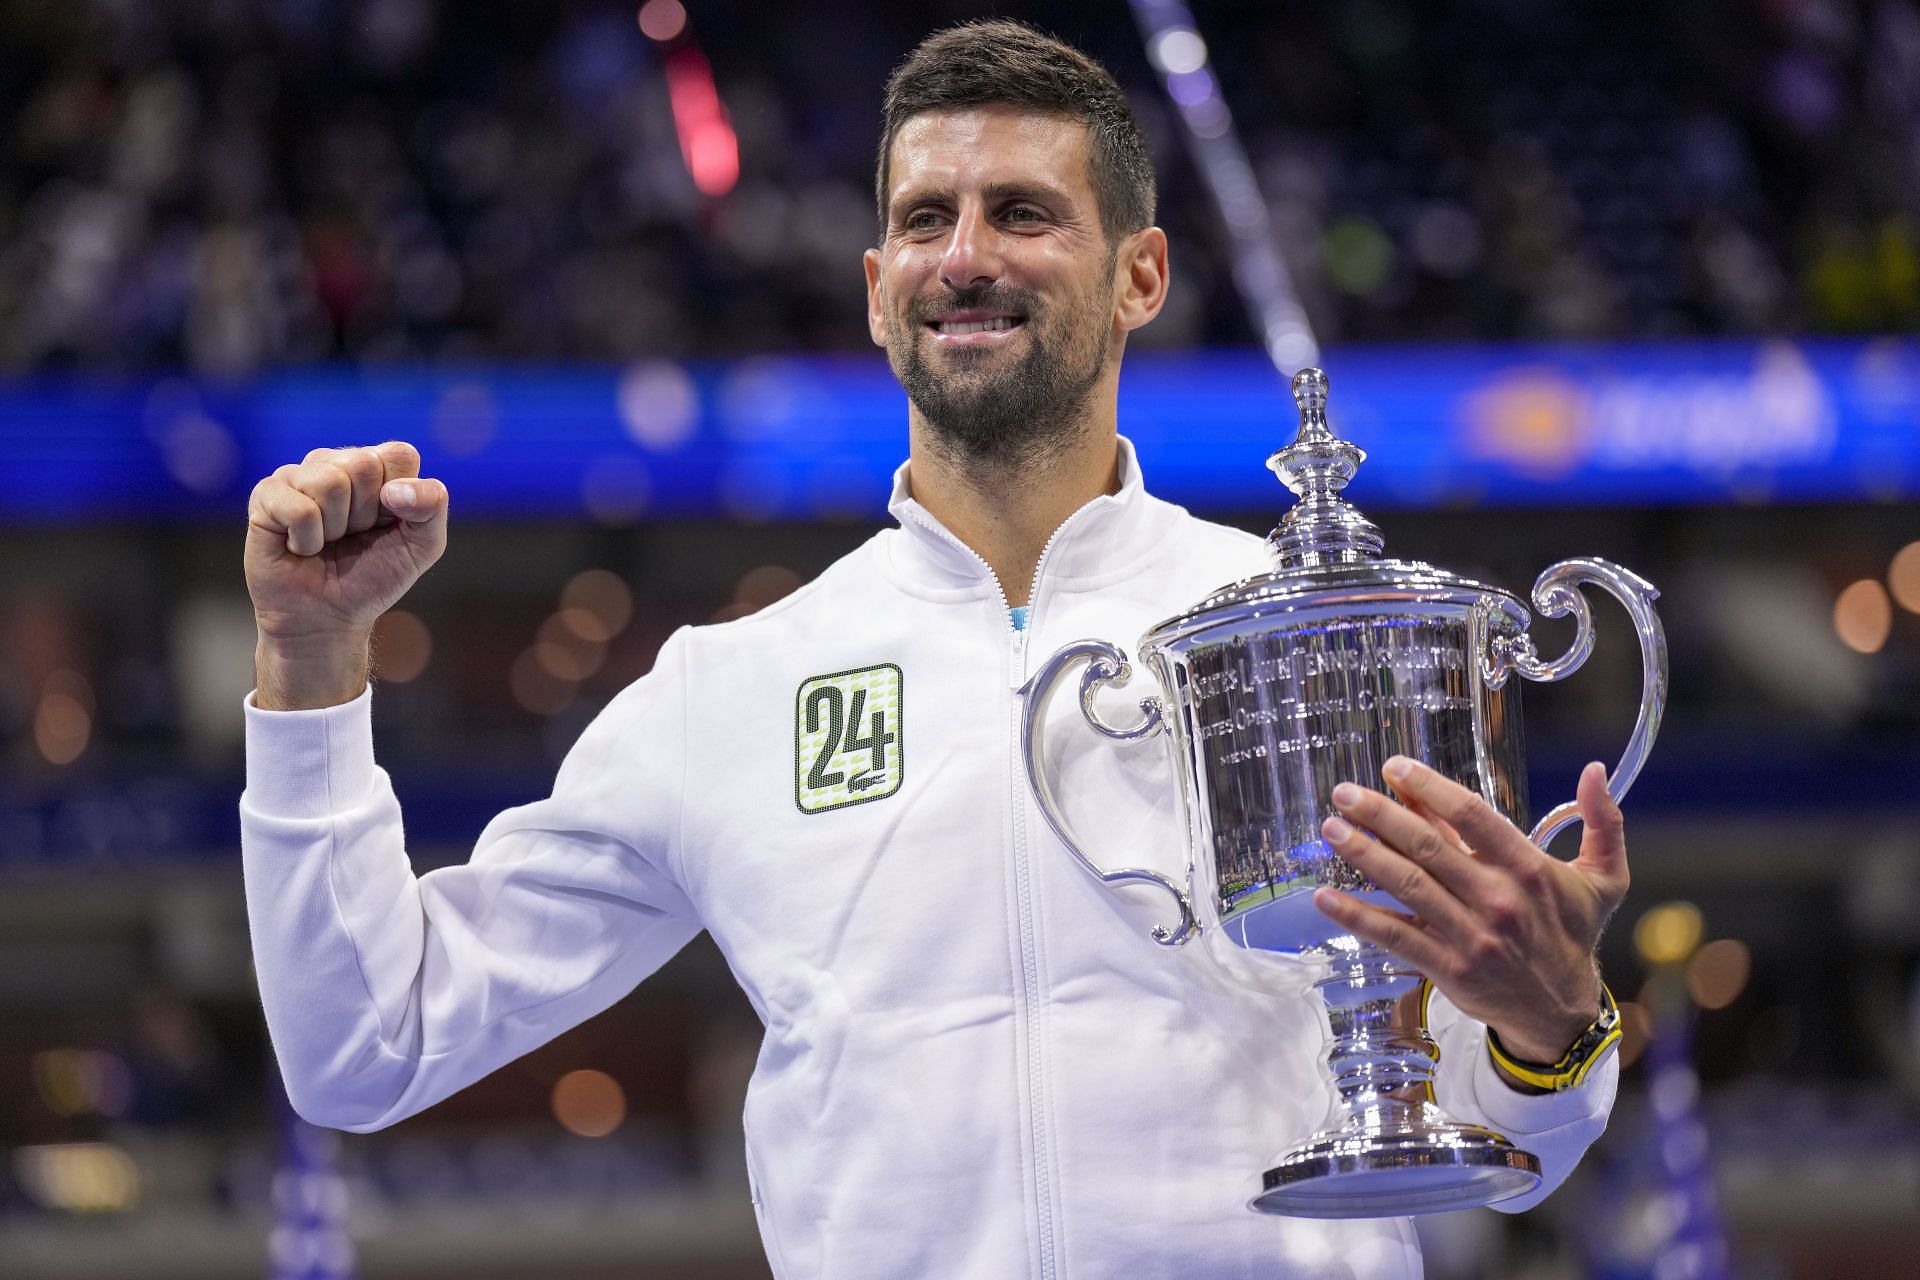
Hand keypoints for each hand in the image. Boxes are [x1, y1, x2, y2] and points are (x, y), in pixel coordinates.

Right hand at [244, 442, 448, 707]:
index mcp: (374, 466)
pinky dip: (307, 540)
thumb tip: (396, 489)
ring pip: (328, 483)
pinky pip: (299, 509)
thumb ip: (432, 506)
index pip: (398, 454)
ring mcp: (296, 476)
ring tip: (326, 542)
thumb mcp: (422, 546)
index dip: (400, 499)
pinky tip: (301, 548)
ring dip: (335, 528)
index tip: (386, 524)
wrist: (327, 619)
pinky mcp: (265, 496)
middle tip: (352, 536)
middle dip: (365, 514)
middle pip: (363, 465)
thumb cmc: (373, 577)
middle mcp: (334, 462)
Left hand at [1312, 756, 1626, 1064]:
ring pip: (1407, 886)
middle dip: (1380, 815)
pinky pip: (1394, 936)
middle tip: (1344, 793)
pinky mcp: (1447, 968)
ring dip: (1363, 855)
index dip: (1430, 788)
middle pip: (1429, 847)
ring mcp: (1470, 936)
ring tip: (1332, 829)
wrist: (1562, 1013)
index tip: (1394, 767)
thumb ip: (1603, 822)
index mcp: (1529, 869)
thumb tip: (1594, 770)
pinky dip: (1357, 916)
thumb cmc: (1573, 934)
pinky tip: (1325, 898)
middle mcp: (1498, 900)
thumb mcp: (1603, 880)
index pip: (1473, 816)